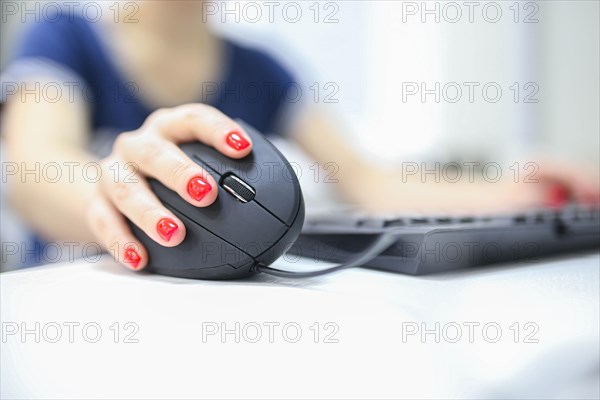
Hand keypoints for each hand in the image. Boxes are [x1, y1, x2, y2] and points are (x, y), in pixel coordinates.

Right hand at [85, 104, 252, 269]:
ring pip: (124, 187)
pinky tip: (140, 259)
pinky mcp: (95, 202)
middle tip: (206, 194)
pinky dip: (120, 241)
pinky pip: (102, 221)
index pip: (194, 119)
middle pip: (154, 152)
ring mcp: (113, 172)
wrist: (111, 183)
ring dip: (149, 212)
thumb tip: (278, 204)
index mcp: (169, 128)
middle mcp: (138, 145)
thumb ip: (228, 174)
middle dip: (180, 172)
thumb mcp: (195, 162)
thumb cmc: (167, 174)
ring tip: (174, 234)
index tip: (242, 148)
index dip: (217, 131)